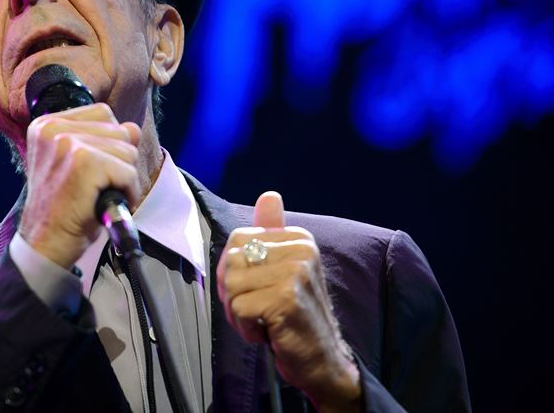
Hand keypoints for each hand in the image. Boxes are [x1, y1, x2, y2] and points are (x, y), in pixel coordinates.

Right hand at [18, 102, 141, 268]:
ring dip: (123, 178)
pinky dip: (127, 192)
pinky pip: (128, 171)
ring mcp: (68, 143)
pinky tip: (105, 204)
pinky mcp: (84, 162)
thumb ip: (105, 141)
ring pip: (127, 150)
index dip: (109, 143)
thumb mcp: (81, 166)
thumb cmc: (63, 208)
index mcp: (46, 124)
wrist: (46, 244)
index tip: (91, 170)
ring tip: (98, 195)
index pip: (103, 113)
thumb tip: (134, 129)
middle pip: (119, 129)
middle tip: (94, 187)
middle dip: (118, 161)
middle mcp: (53, 129)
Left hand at [217, 192, 361, 412]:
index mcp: (300, 238)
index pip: (237, 238)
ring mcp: (295, 273)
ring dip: (238, 313)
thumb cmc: (296, 315)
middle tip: (257, 310)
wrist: (323, 358)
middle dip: (233, 293)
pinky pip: (238, 307)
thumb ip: (273, 232)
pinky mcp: (286, 298)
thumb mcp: (285, 269)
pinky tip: (267, 332)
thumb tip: (269, 195)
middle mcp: (301, 250)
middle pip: (231, 261)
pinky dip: (245, 327)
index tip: (254, 289)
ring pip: (230, 285)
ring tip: (263, 321)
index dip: (233, 270)